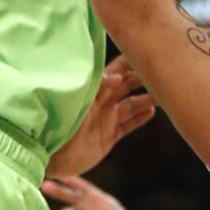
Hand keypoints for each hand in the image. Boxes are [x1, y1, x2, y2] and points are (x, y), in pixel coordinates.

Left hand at [44, 55, 154, 178]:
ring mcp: (105, 119)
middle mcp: (100, 103)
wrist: (44, 157)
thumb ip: (96, 91)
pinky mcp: (107, 137)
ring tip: (166, 92)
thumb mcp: (76, 107)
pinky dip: (140, 118)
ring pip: (132, 105)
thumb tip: (117, 76)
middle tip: (164, 70)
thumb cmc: (53, 127)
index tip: (147, 51)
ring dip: (148, 98)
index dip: (130, 61)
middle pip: (127, 85)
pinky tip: (153, 111)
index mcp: (91, 91)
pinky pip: (128, 125)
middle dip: (144, 77)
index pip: (115, 71)